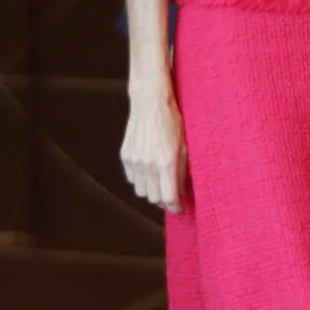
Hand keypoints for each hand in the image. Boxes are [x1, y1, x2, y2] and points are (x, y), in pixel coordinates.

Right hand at [121, 81, 187, 213]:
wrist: (150, 100)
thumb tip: (182, 193)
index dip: (176, 208)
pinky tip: (149, 173)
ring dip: (151, 193)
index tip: (180, 209)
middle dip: (164, 202)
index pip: (169, 198)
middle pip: (154, 199)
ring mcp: (134, 160)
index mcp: (167, 162)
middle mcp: (148, 164)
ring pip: (141, 192)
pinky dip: (141, 181)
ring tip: (160, 186)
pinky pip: (132, 179)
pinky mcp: (125, 155)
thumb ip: (183, 171)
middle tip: (172, 197)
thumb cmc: (172, 120)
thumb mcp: (184, 146)